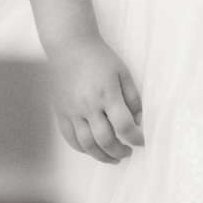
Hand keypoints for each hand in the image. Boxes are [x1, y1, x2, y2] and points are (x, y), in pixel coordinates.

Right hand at [46, 35, 144, 163]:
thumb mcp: (123, 73)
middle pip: (105, 140)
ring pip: (86, 145)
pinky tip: (93, 149)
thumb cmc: (100, 57)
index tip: (141, 141)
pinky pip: (70, 138)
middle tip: (128, 152)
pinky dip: (83, 149)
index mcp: (107, 93)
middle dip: (120, 151)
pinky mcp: (61, 112)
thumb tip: (139, 122)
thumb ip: (133, 98)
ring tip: (113, 157)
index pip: (124, 126)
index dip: (136, 138)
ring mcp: (72, 110)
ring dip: (102, 156)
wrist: (69, 45)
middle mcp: (88, 105)